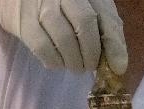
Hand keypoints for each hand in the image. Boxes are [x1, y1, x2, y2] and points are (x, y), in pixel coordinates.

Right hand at [0, 0, 127, 72]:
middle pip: (85, 25)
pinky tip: (58, 62)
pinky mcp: (24, 23)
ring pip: (65, 39)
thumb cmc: (60, 5)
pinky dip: (55, 62)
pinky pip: (44, 49)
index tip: (117, 67)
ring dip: (74, 62)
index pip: (105, 16)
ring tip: (75, 65)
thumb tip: (119, 67)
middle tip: (89, 66)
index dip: (114, 44)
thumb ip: (108, 32)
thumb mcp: (88, 9)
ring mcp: (41, 6)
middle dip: (91, 54)